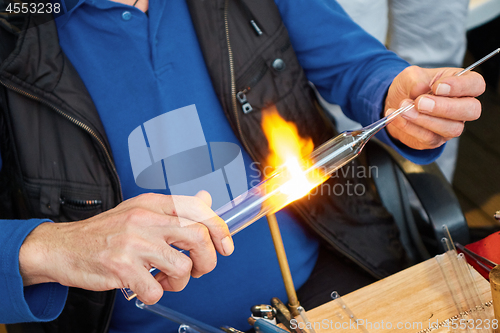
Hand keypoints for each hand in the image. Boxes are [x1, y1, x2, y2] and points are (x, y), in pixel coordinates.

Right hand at [18, 191, 232, 304]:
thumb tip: (206, 199)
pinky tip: (147, 286)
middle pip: (197, 237)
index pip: (198, 208)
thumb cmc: (105, 232)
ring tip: (166, 279)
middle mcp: (144, 219)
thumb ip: (174, 208)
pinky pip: (156, 289)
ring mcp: (133, 243)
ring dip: (180, 282)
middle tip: (199, 269)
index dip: (220, 228)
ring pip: (181, 267)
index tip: (226, 246)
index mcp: (152, 204)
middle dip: (207, 260)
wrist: (63, 246)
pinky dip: (156, 294)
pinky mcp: (121, 268)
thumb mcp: (140, 210)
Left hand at [384, 66, 485, 149]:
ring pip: (451, 128)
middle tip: (420, 102)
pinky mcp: (435, 140)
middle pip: (471, 110)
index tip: (437, 87)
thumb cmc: (410, 87)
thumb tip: (420, 90)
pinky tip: (396, 117)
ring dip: (425, 120)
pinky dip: (410, 128)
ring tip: (404, 110)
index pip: (475, 84)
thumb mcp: (410, 76)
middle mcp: (462, 106)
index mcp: (462, 84)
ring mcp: (451, 125)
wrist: (394, 105)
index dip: (460, 86)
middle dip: (445, 107)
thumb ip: (415, 80)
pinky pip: (429, 138)